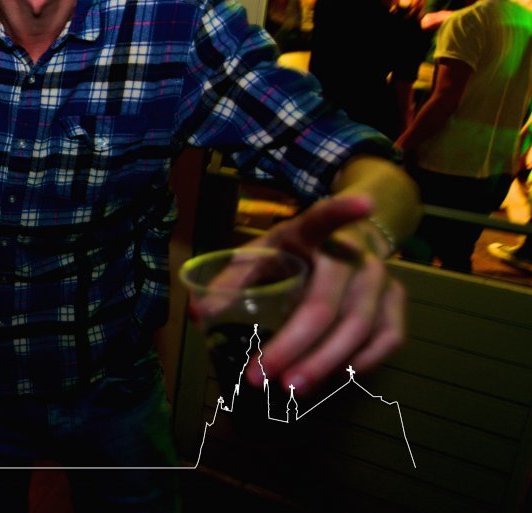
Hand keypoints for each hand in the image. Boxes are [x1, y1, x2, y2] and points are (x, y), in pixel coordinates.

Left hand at [246, 194, 404, 393]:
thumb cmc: (290, 255)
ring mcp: (380, 277)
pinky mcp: (397, 301)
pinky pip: (387, 339)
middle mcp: (352, 253)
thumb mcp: (256, 257)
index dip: (344, 210)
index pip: (326, 218)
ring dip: (323, 364)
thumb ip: (229, 283)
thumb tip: (196, 315)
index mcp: (310, 232)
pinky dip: (360, 364)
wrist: (342, 248)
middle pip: (326, 304)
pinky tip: (332, 379)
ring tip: (290, 389)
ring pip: (358, 328)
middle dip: (294, 346)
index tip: (365, 204)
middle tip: (263, 378)